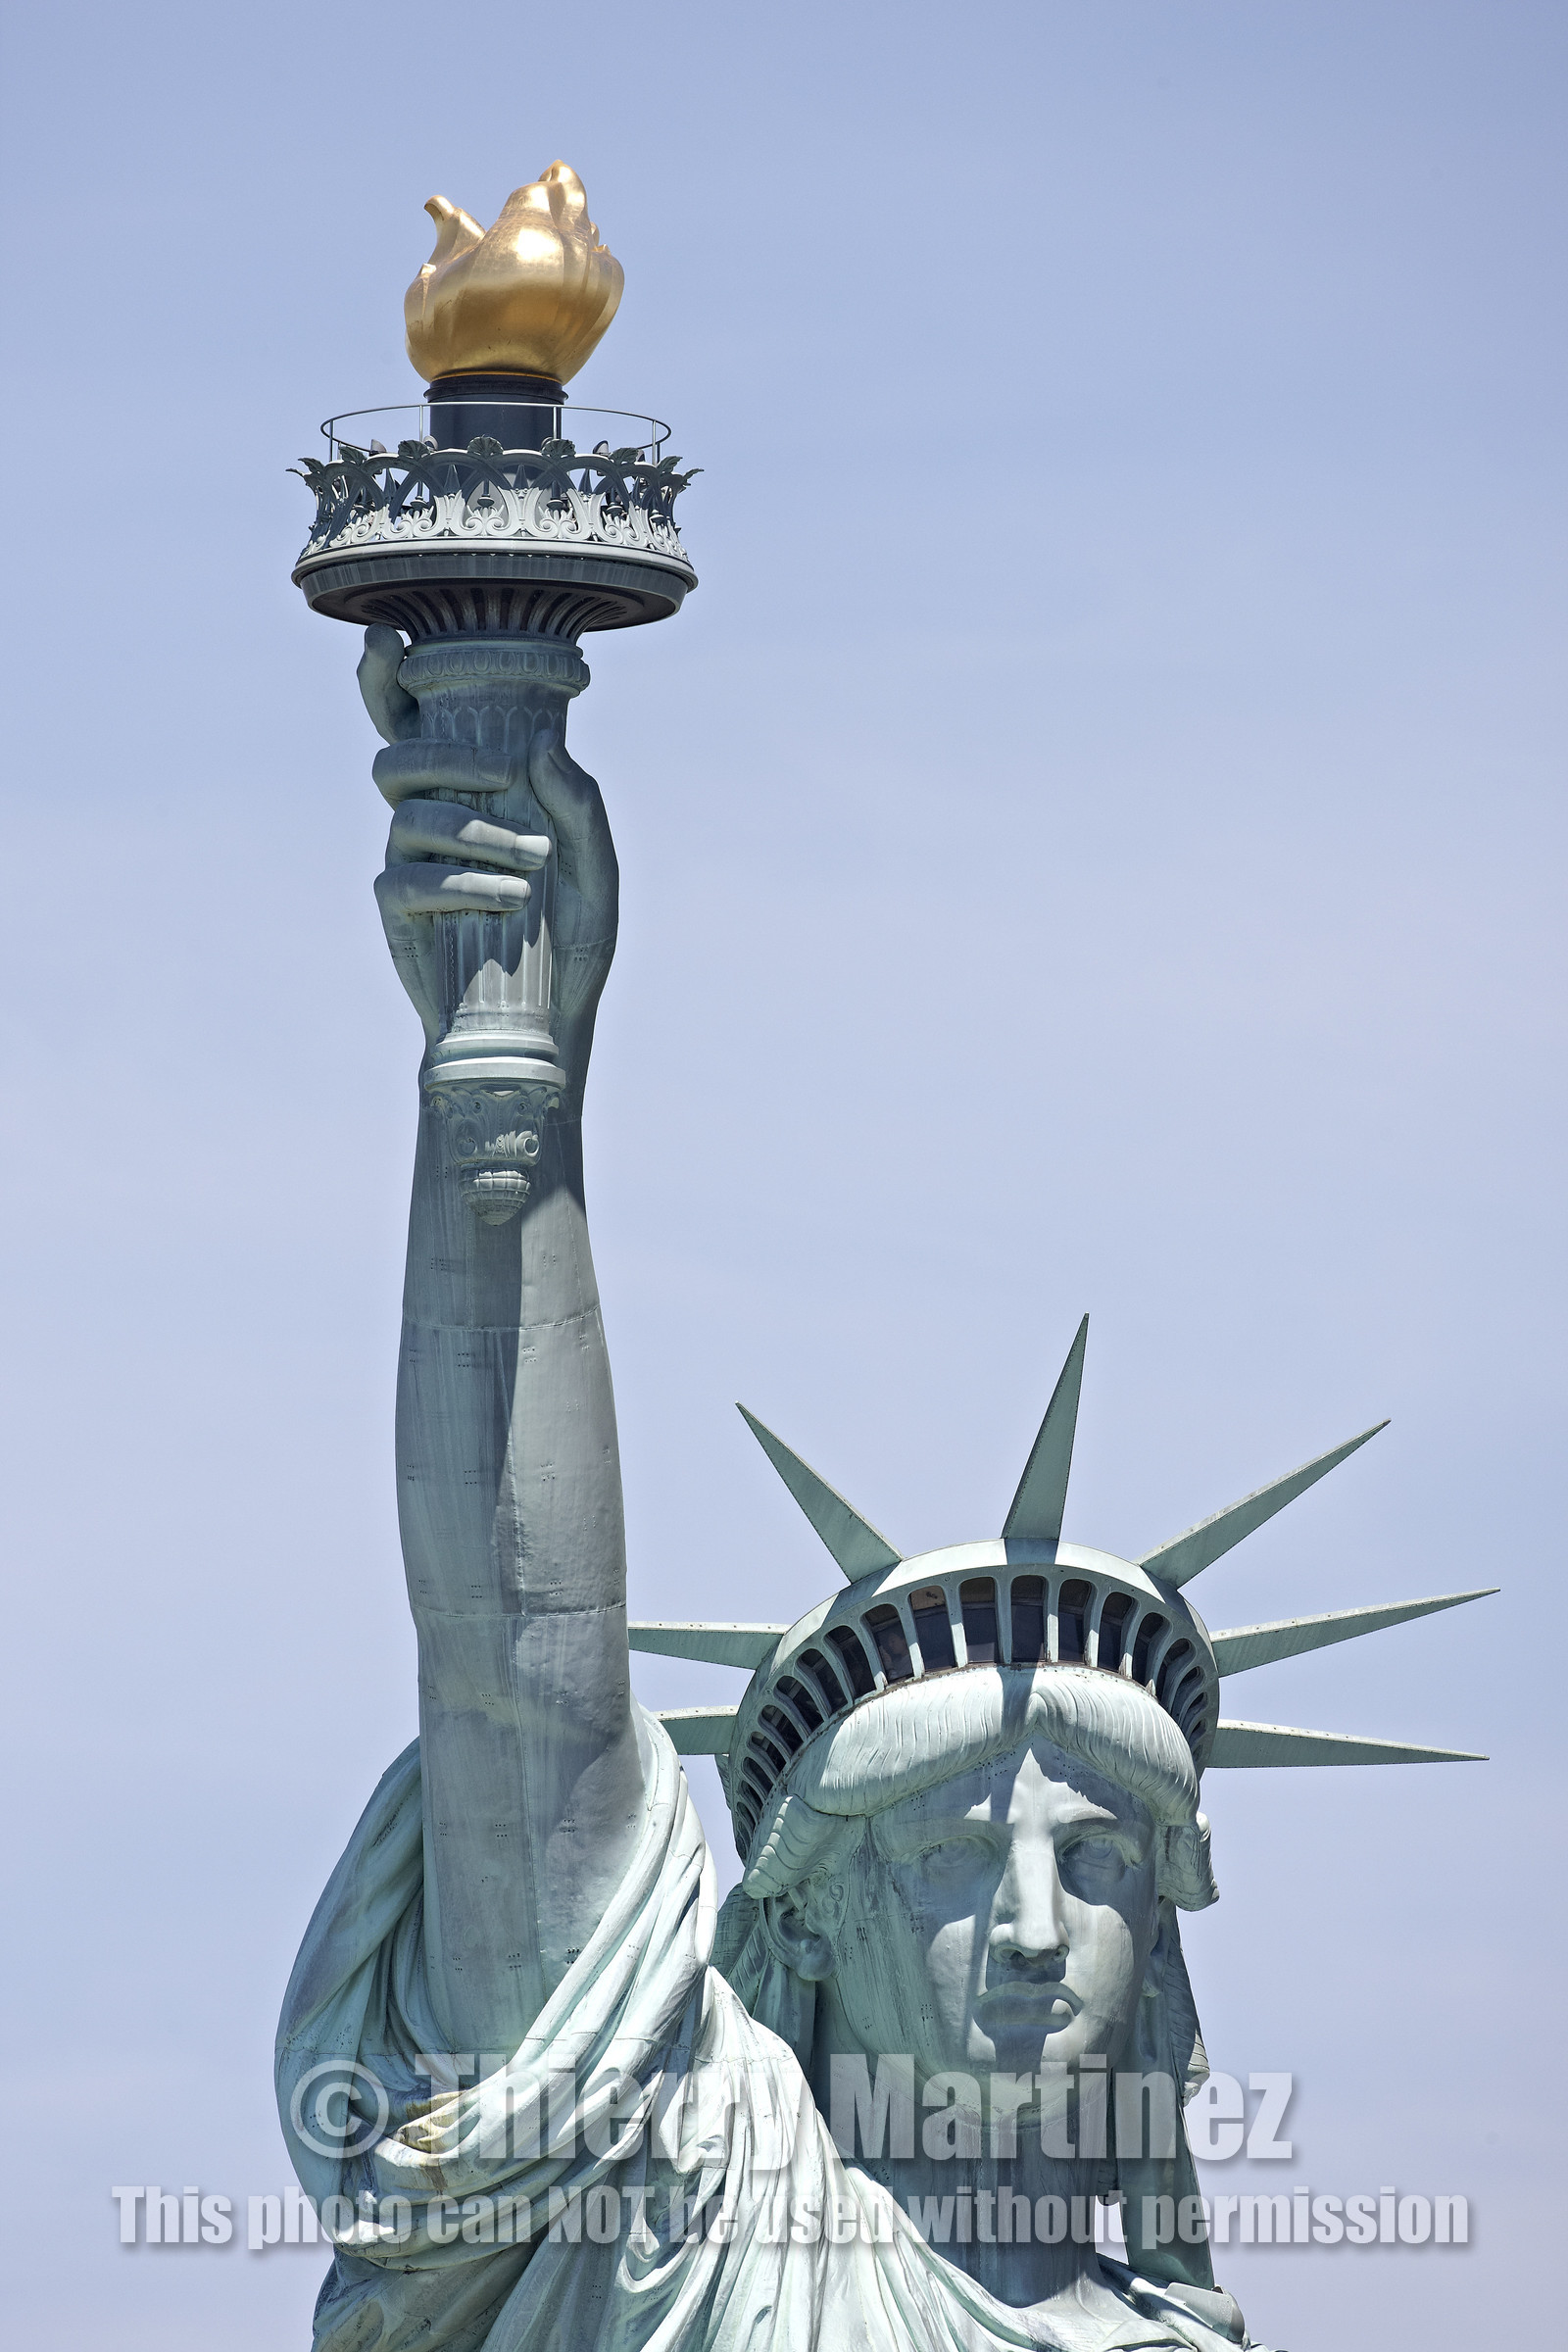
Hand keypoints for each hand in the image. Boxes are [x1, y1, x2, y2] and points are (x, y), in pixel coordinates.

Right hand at [358, 627, 619, 1101]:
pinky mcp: (396, 912)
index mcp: (472, 791)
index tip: (384, 637)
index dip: (386, 677)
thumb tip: (546, 747)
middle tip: (500, 773)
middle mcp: (430, 817)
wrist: (550, 1025)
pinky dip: (462, 882)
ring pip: (408, 813)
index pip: (416, 721)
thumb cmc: (574, 942)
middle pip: (394, 753)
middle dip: (441, 751)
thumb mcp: (597, 871)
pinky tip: (508, 900)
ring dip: (474, 831)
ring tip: (530, 867)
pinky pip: (406, 877)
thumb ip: (580, 807)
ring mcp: (407, 863)